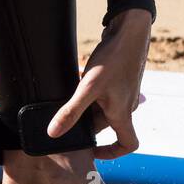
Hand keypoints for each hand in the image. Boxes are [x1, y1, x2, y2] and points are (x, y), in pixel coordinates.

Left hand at [49, 8, 151, 158]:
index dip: (113, 152)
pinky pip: (104, 94)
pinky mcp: (120, 80)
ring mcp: (124, 92)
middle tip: (67, 117)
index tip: (94, 151)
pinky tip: (79, 80)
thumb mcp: (88, 87)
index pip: (128, 144)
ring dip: (88, 106)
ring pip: (104, 108)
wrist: (130, 31)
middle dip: (88, 123)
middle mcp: (126, 106)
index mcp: (122, 113)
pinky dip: (91, 93)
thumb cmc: (114, 59)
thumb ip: (71, 112)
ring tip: (71, 96)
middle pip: (107, 125)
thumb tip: (53, 134)